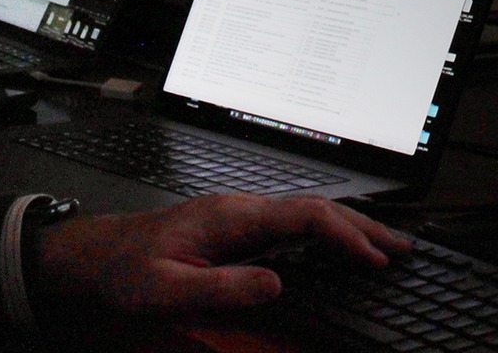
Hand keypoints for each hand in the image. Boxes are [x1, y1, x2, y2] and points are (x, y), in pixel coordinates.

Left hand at [29, 193, 409, 313]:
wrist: (93, 258)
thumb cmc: (125, 273)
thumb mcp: (167, 290)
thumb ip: (222, 288)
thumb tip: (277, 284)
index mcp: (230, 217)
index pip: (304, 216)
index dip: (344, 236)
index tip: (372, 260)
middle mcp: (240, 210)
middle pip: (316, 209)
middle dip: (364, 228)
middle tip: (404, 250)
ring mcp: (240, 217)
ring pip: (308, 215)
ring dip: (350, 230)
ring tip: (387, 247)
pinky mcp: (237, 230)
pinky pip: (294, 225)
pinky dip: (327, 235)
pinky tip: (339, 249)